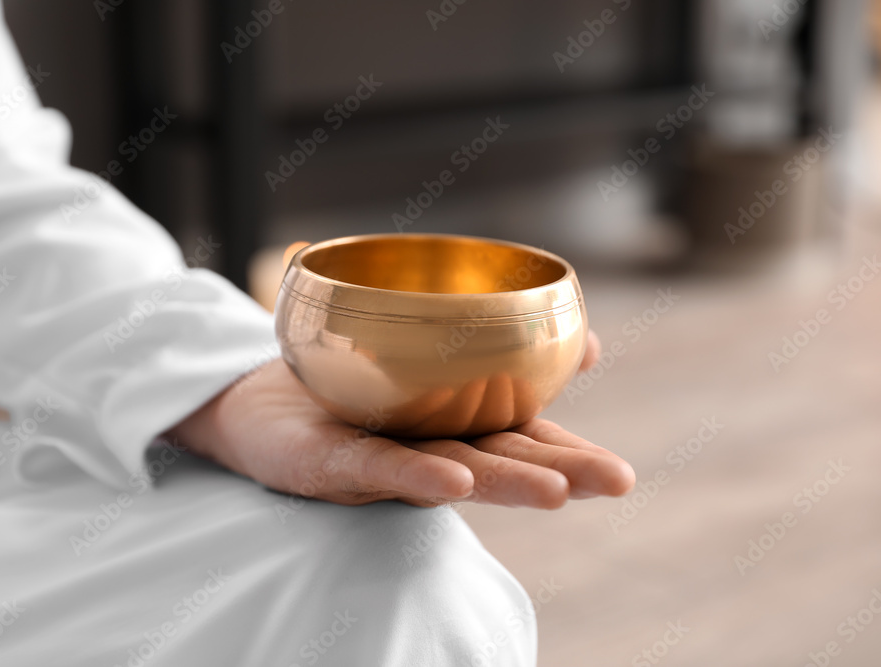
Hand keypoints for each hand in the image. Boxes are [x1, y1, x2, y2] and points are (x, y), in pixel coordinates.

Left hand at [171, 329, 634, 508]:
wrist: (258, 404)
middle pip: (496, 462)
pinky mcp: (331, 462)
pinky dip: (415, 475)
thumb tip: (587, 337)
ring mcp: (381, 460)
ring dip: (501, 482)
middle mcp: (427, 450)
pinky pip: (374, 465)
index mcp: (454, 428)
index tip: (622, 474)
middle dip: (555, 472)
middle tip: (613, 481)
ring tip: (555, 489)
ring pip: (448, 469)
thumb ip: (498, 345)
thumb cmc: (351, 383)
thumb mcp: (430, 356)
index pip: (520, 443)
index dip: (570, 458)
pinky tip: (453, 481)